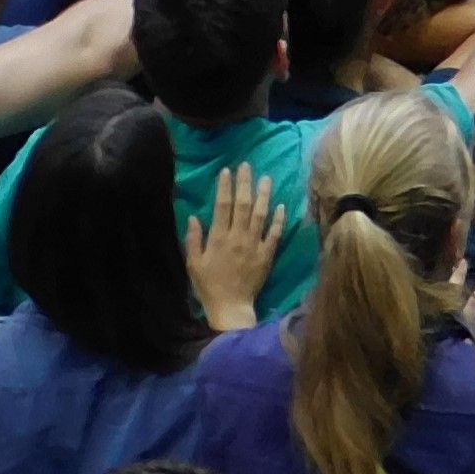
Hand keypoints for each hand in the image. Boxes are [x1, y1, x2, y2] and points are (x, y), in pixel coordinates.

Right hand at [183, 162, 286, 326]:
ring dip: (263, 195)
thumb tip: (194, 217)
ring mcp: (254, 245)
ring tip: (266, 178)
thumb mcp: (193, 264)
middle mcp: (237, 238)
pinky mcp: (266, 255)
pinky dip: (278, 219)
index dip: (225, 187)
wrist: (230, 307)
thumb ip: (193, 240)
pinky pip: (274, 234)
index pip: (222, 206)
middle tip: (247, 166)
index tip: (227, 171)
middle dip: (245, 183)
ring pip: (260, 214)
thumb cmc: (209, 286)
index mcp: (218, 238)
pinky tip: (281, 205)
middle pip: (243, 205)